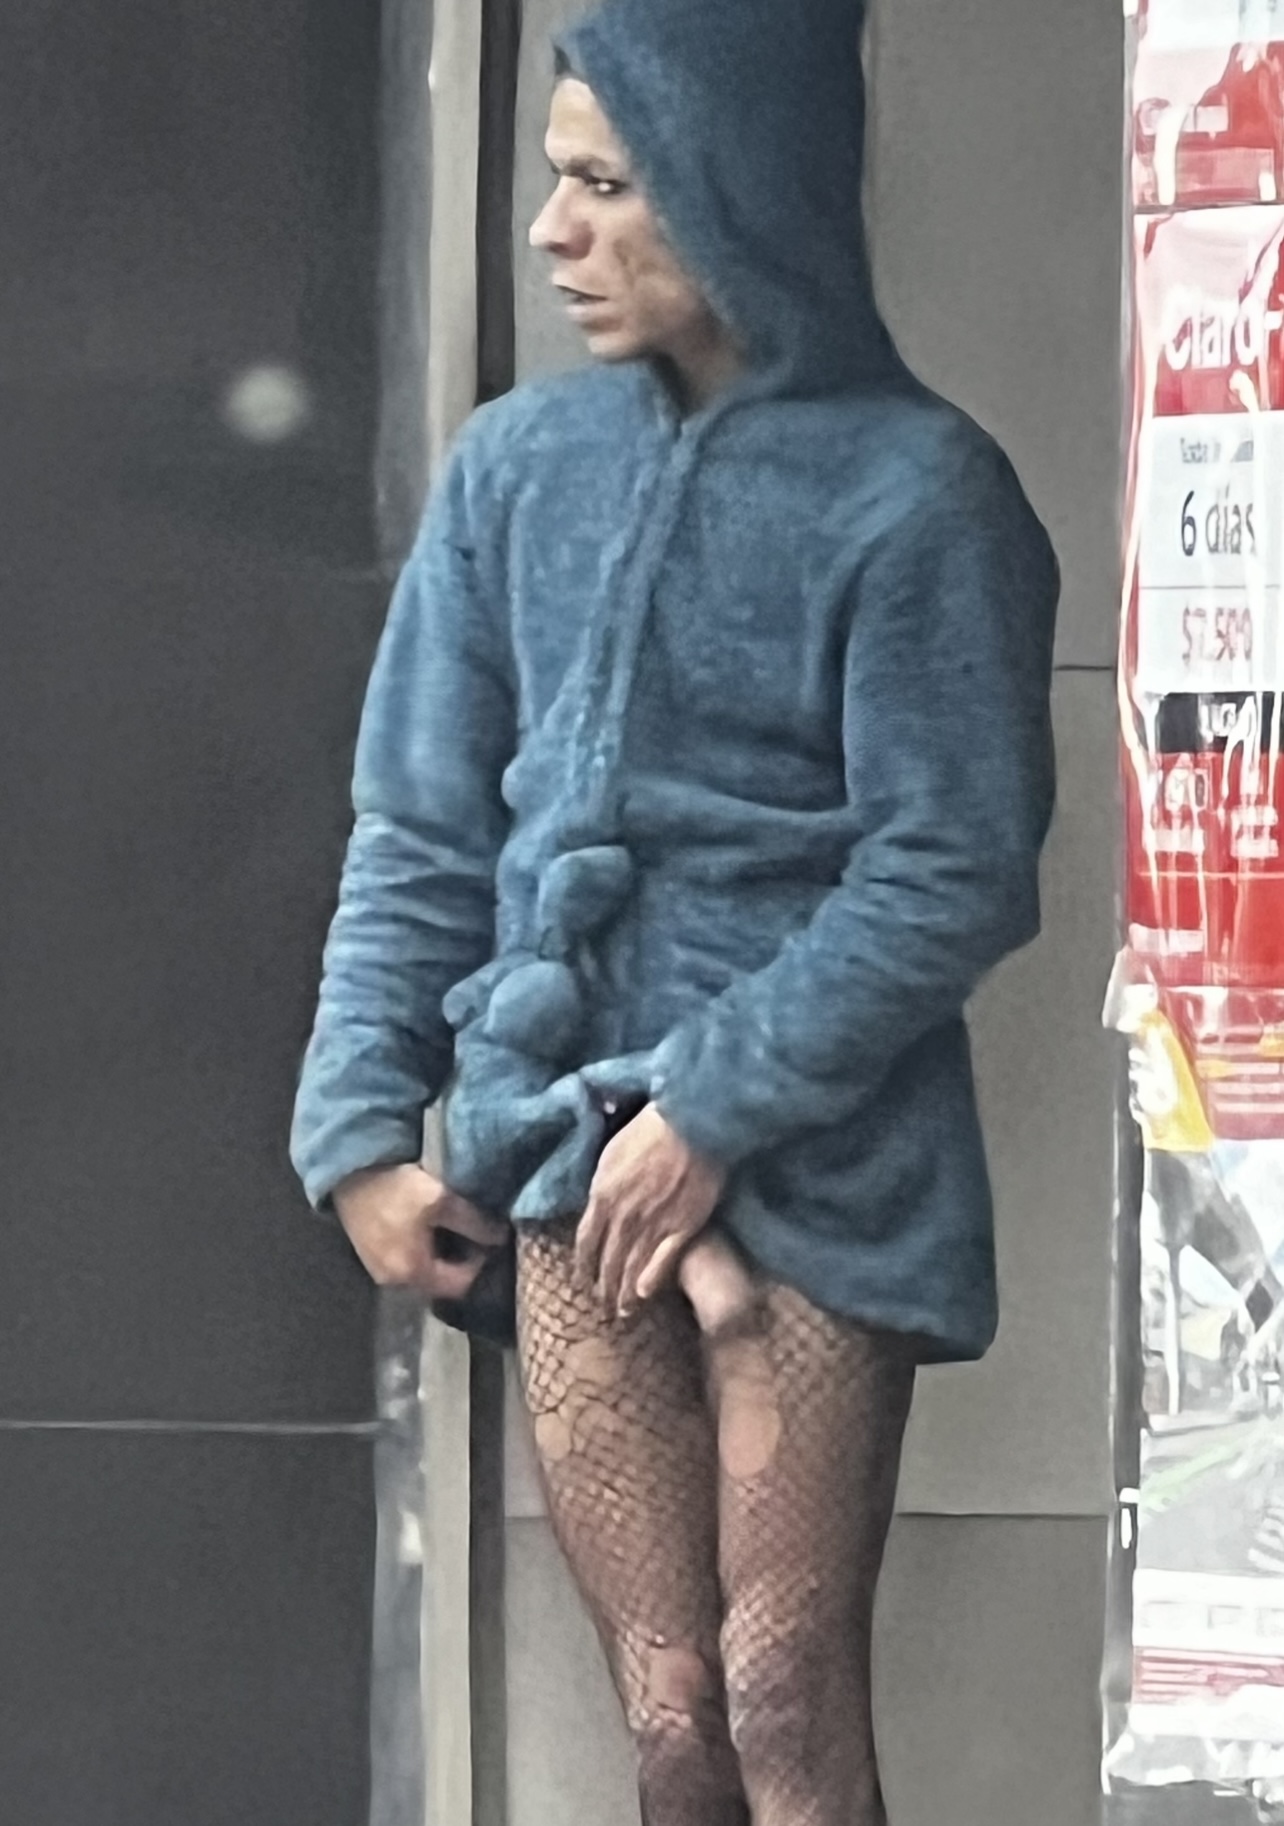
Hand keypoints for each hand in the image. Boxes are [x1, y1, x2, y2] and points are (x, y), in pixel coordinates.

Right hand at [333, 1163, 508, 1301]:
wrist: (349, 1171)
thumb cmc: (396, 1188)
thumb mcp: (442, 1200)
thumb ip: (475, 1223)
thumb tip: (501, 1238)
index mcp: (412, 1273)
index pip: (461, 1285)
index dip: (481, 1264)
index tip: (491, 1240)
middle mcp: (395, 1282)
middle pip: (442, 1281)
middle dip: (462, 1260)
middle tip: (476, 1233)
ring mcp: (380, 1270)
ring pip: (425, 1271)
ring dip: (443, 1254)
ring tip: (454, 1227)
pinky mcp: (372, 1255)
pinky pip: (408, 1261)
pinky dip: (424, 1248)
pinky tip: (429, 1225)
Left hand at [575, 1103, 725, 1320]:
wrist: (691, 1124)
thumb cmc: (650, 1129)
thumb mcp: (611, 1153)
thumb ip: (601, 1184)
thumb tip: (595, 1203)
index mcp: (602, 1197)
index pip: (586, 1241)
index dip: (584, 1265)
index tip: (583, 1281)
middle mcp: (623, 1218)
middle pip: (609, 1261)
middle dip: (604, 1287)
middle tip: (604, 1307)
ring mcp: (653, 1225)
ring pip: (632, 1267)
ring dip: (625, 1292)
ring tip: (623, 1311)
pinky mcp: (682, 1228)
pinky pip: (663, 1260)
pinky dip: (652, 1279)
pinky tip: (645, 1295)